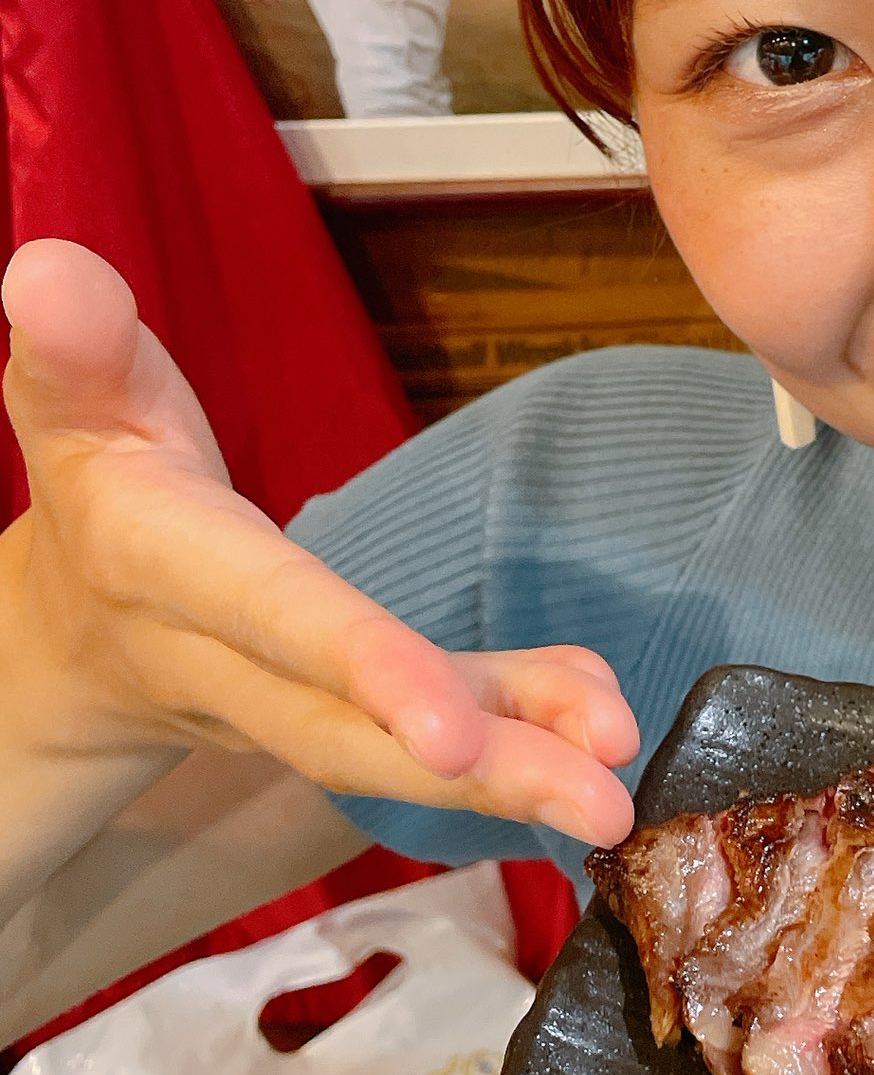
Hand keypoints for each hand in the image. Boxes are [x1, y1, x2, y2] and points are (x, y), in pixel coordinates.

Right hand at [1, 240, 638, 856]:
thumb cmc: (102, 481)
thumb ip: (78, 347)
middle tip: (598, 803)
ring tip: (617, 793)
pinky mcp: (356, 709)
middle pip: (356, 730)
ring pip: (408, 749)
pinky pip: (448, 721)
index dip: (363, 665)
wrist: (75, 633)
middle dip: (479, 767)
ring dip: (525, 769)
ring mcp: (301, 704)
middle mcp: (233, 665)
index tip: (451, 728)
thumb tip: (49, 271)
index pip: (275, 619)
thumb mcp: (72, 405)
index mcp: (169, 574)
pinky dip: (527, 713)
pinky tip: (597, 712)